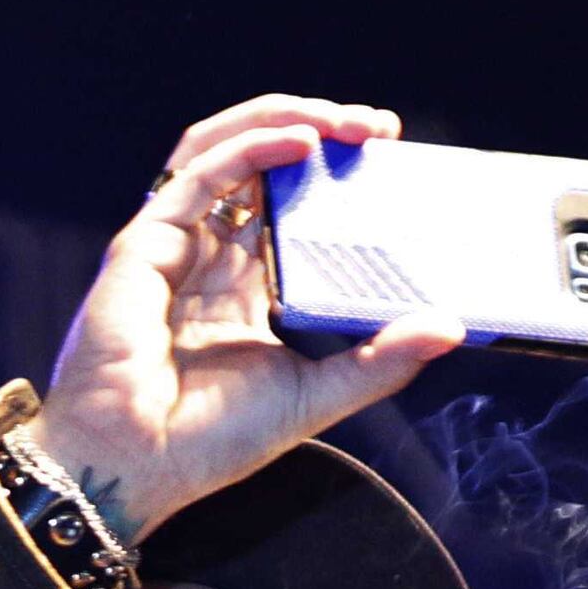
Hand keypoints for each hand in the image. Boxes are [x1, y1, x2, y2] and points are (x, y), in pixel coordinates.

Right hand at [31, 95, 461, 541]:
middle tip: (378, 129)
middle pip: (260, 164)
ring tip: (344, 123)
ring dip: (286, 120)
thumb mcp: (315, 397)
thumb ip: (380, 362)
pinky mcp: (146, 242)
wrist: (137, 468)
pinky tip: (302, 141)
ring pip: (224, 148)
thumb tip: (449, 328)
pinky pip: (201, 173)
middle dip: (319, 130)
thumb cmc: (208, 442)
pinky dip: (253, 146)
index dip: (333, 175)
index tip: (387, 159)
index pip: (289, 206)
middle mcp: (209, 254)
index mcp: (242, 285)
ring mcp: (175, 242)